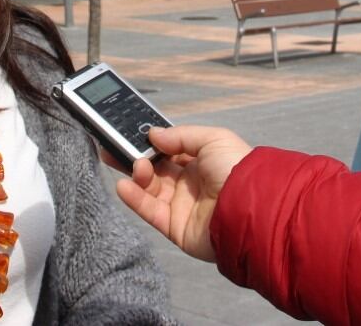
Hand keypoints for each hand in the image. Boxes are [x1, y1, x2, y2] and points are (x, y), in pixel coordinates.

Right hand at [114, 125, 251, 261]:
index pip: (168, 151)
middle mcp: (189, 183)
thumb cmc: (236, 169)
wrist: (249, 208)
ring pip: (150, 188)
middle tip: (112, 146)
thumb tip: (153, 134)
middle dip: (133, 157)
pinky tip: (124, 185)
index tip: (130, 133)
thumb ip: (180, 135)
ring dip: (137, 175)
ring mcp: (181, 205)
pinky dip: (134, 199)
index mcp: (200, 161)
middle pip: (155, 169)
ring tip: (133, 165)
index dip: (150, 143)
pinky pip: (150, 211)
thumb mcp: (213, 139)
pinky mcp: (174, 226)